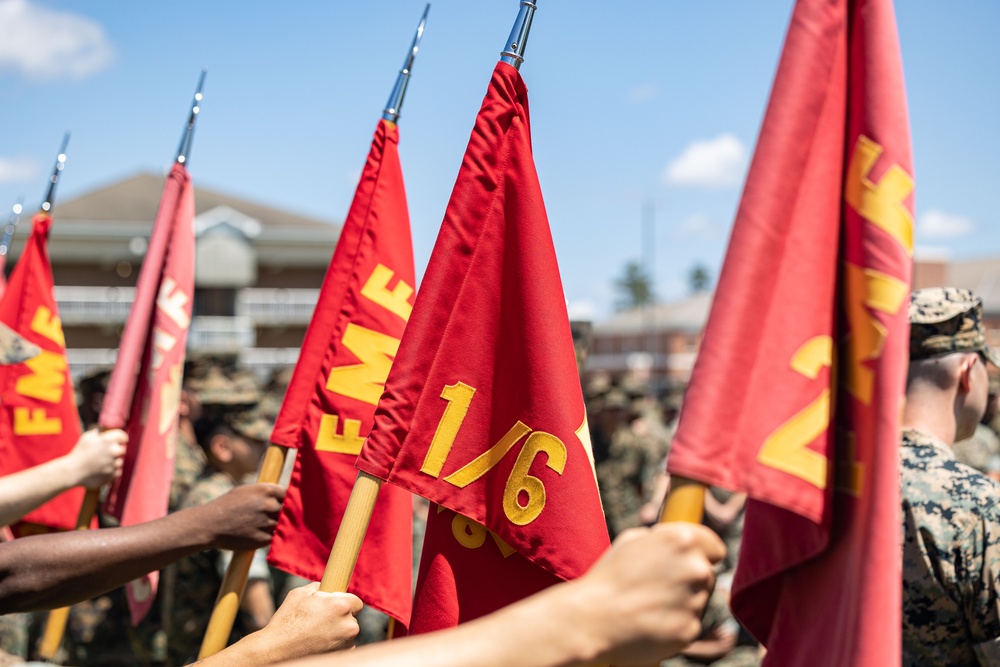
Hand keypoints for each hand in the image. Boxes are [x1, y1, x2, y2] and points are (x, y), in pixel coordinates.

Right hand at [65, 428, 126, 488]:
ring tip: (101, 463)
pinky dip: (111, 471)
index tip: (119, 441)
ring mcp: (114, 464)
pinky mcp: (112, 474)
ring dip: (113, 462)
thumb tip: (104, 429)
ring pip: (119, 461)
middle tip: (106, 453)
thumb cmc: (79, 453)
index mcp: (108, 440)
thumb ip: (98, 432)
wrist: (72, 471)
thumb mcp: (87, 437)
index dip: (121, 438)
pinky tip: (102, 469)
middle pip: (123, 450)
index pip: (123, 436)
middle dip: (116, 450)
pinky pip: (117, 471)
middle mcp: (114, 451)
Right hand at [199, 483, 284, 550]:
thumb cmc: (227, 506)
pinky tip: (265, 534)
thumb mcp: (245, 491)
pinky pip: (275, 537)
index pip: (287, 493)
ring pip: (282, 524)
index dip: (286, 499)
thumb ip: (264, 492)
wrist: (210, 525)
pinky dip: (272, 536)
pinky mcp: (263, 538)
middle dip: (284, 513)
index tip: (286, 503)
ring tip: (268, 526)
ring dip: (278, 525)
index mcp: (265, 490)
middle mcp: (268, 505)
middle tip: (280, 516)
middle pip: (287, 509)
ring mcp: (266, 522)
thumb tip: (282, 493)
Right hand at [253, 583, 361, 660]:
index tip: (337, 606)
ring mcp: (347, 643)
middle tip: (321, 621)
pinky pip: (343, 647)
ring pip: (347, 633)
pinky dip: (334, 645)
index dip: (346, 603)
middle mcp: (348, 625)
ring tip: (317, 634)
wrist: (276, 651)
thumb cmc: (286, 621)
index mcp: (340, 606)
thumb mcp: (299, 594)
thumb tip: (325, 587)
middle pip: (352, 618)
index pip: (356, 602)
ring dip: (338, 632)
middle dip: (340, 618)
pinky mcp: (343, 655)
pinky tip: (318, 644)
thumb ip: (318, 587)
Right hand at [570, 523, 724, 665]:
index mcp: (683, 540)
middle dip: (688, 580)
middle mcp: (696, 568)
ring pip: (698, 600)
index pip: (716, 548)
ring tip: (649, 604)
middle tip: (658, 586)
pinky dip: (674, 624)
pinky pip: (689, 624)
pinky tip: (650, 621)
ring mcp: (695, 601)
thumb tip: (680, 543)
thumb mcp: (632, 540)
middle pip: (707, 575)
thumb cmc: (609, 576)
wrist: (591, 618)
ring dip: (681, 602)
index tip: (690, 562)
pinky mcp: (691, 630)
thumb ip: (663, 538)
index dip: (703, 554)